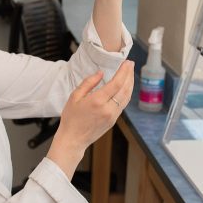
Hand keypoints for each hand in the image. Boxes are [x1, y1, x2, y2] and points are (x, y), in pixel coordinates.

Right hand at [47, 62, 134, 177]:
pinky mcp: (113, 120)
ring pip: (126, 97)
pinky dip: (126, 93)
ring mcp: (112, 116)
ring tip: (130, 74)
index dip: (124, 71)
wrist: (73, 140)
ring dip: (130, 84)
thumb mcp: (74, 96)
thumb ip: (88, 83)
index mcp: (97, 101)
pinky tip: (125, 87)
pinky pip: (123, 104)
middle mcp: (108, 109)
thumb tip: (101, 73)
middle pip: (125, 89)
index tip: (127, 62)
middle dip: (129, 75)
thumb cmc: (71, 118)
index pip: (116, 83)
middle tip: (130, 64)